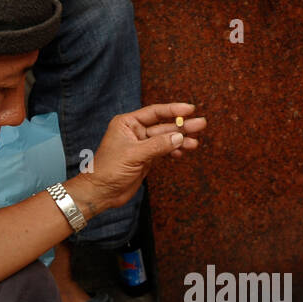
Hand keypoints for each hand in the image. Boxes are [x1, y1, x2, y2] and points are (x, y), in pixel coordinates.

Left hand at [69, 104, 205, 216]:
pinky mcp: (146, 159)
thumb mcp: (135, 155)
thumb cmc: (109, 169)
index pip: (155, 112)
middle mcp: (135, 132)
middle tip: (201, 124)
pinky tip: (183, 152)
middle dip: (182, 126)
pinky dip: (173, 152)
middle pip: (164, 126)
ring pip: (166, 140)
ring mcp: (142, 146)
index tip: (191, 109)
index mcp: (128, 123)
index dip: (173, 110)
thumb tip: (179, 137)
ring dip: (180, 141)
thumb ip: (158, 145)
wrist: (101, 192)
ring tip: (196, 142)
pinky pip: (163, 152)